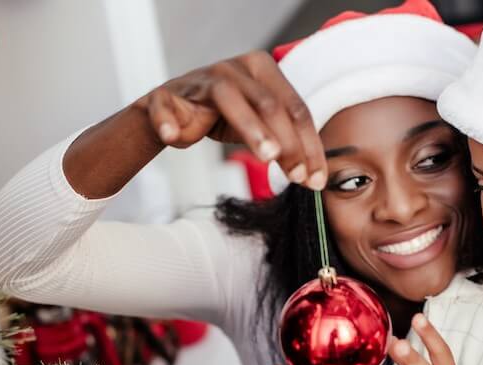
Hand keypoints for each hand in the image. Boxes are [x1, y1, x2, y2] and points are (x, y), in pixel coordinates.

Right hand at [135, 51, 326, 189]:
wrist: (170, 113)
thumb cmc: (222, 116)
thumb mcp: (259, 127)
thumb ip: (285, 143)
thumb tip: (315, 175)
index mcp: (262, 69)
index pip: (294, 108)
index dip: (309, 145)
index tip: (315, 178)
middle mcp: (234, 68)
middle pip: (268, 104)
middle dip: (287, 142)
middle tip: (297, 175)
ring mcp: (200, 79)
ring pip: (228, 98)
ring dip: (251, 128)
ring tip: (267, 156)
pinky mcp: (166, 95)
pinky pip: (166, 106)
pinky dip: (168, 121)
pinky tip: (173, 136)